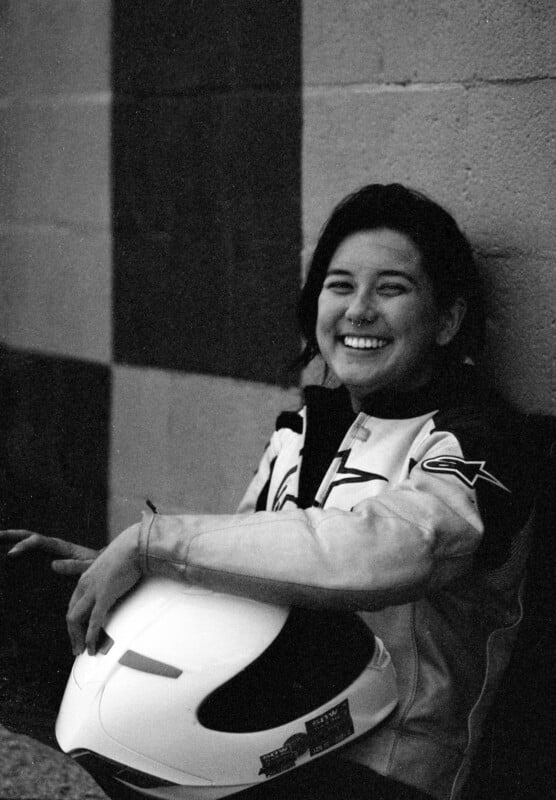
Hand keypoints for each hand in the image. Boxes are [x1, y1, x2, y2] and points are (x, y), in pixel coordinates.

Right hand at [0, 530, 98, 574]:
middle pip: (29, 536)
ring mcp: (51, 551)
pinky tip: (8, 557)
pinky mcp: (50, 557)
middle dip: (11, 535)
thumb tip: (53, 565)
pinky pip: (32, 554)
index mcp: (61, 546)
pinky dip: (19, 551)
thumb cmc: (99, 566)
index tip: (12, 554)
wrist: (106, 564)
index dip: (24, 545)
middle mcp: (53, 546)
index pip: (38, 541)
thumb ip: (74, 566)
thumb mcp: (89, 567)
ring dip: (12, 540)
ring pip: (28, 542)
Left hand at [66, 523, 142, 655]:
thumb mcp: (114, 567)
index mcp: (86, 577)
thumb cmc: (129, 553)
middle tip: (77, 649)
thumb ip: (111, 579)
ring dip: (77, 638)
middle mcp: (85, 584)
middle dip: (72, 634)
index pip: (74, 604)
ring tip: (83, 651)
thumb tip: (118, 586)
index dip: (74, 622)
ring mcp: (93, 590)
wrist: (135, 545)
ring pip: (75, 619)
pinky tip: (91, 647)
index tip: (78, 635)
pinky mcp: (104, 595)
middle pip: (71, 614)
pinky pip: (93, 621)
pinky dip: (90, 636)